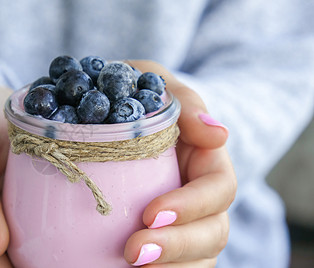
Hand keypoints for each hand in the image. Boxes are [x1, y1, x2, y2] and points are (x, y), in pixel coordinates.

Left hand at [123, 60, 236, 266]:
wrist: (114, 109)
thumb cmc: (139, 93)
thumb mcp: (156, 82)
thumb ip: (185, 101)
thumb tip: (217, 134)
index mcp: (206, 160)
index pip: (218, 189)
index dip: (192, 205)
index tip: (151, 212)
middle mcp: (200, 194)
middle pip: (211, 232)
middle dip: (178, 245)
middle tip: (134, 251)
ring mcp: (183, 218)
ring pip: (196, 255)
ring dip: (169, 264)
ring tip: (130, 263)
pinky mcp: (162, 233)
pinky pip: (171, 262)